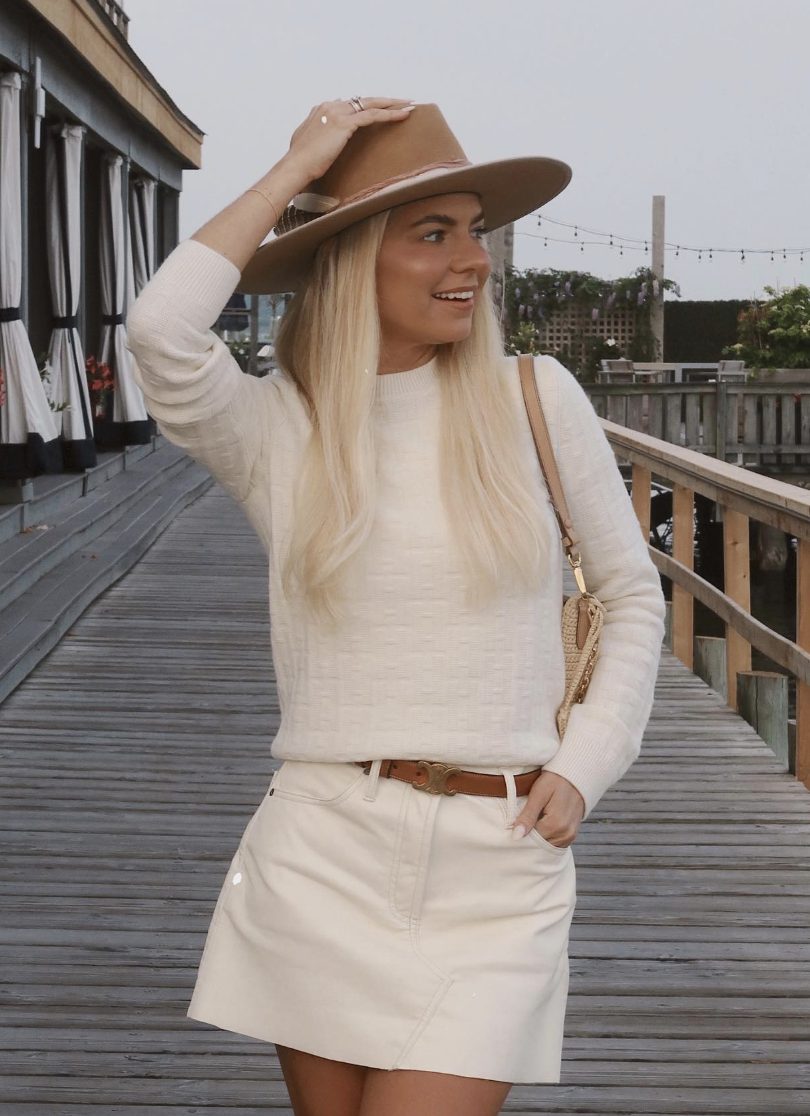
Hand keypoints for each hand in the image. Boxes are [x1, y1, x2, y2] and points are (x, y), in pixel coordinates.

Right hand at [281, 98, 415, 185]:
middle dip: (384, 100)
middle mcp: (330, 106)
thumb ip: (318, 133)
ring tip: (410, 105)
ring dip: (392, 104)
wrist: (295, 167)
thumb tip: (326, 134)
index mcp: (322, 109)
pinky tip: (404, 115)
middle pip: (363, 100)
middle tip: (403, 101)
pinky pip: (373, 115)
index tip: (381, 108)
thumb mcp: (307, 143)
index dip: (367, 106)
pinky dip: (390, 114)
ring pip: (371, 104)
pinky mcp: (345, 123)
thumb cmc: (300, 163)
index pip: (350, 103)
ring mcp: (337, 112)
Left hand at [511, 771, 584, 847]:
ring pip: (546, 845)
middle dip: (529, 835)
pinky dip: (546, 836)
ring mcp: (570, 836)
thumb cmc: (555, 781)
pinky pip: (554, 842)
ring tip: (534, 819)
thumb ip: (528, 816)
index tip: (513, 824)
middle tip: (522, 820)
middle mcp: (565, 834)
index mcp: (555, 825)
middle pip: (538, 844)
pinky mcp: (571, 835)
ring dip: (538, 835)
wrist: (576, 776)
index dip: (520, 832)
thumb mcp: (538, 794)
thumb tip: (516, 836)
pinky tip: (542, 823)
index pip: (530, 840)